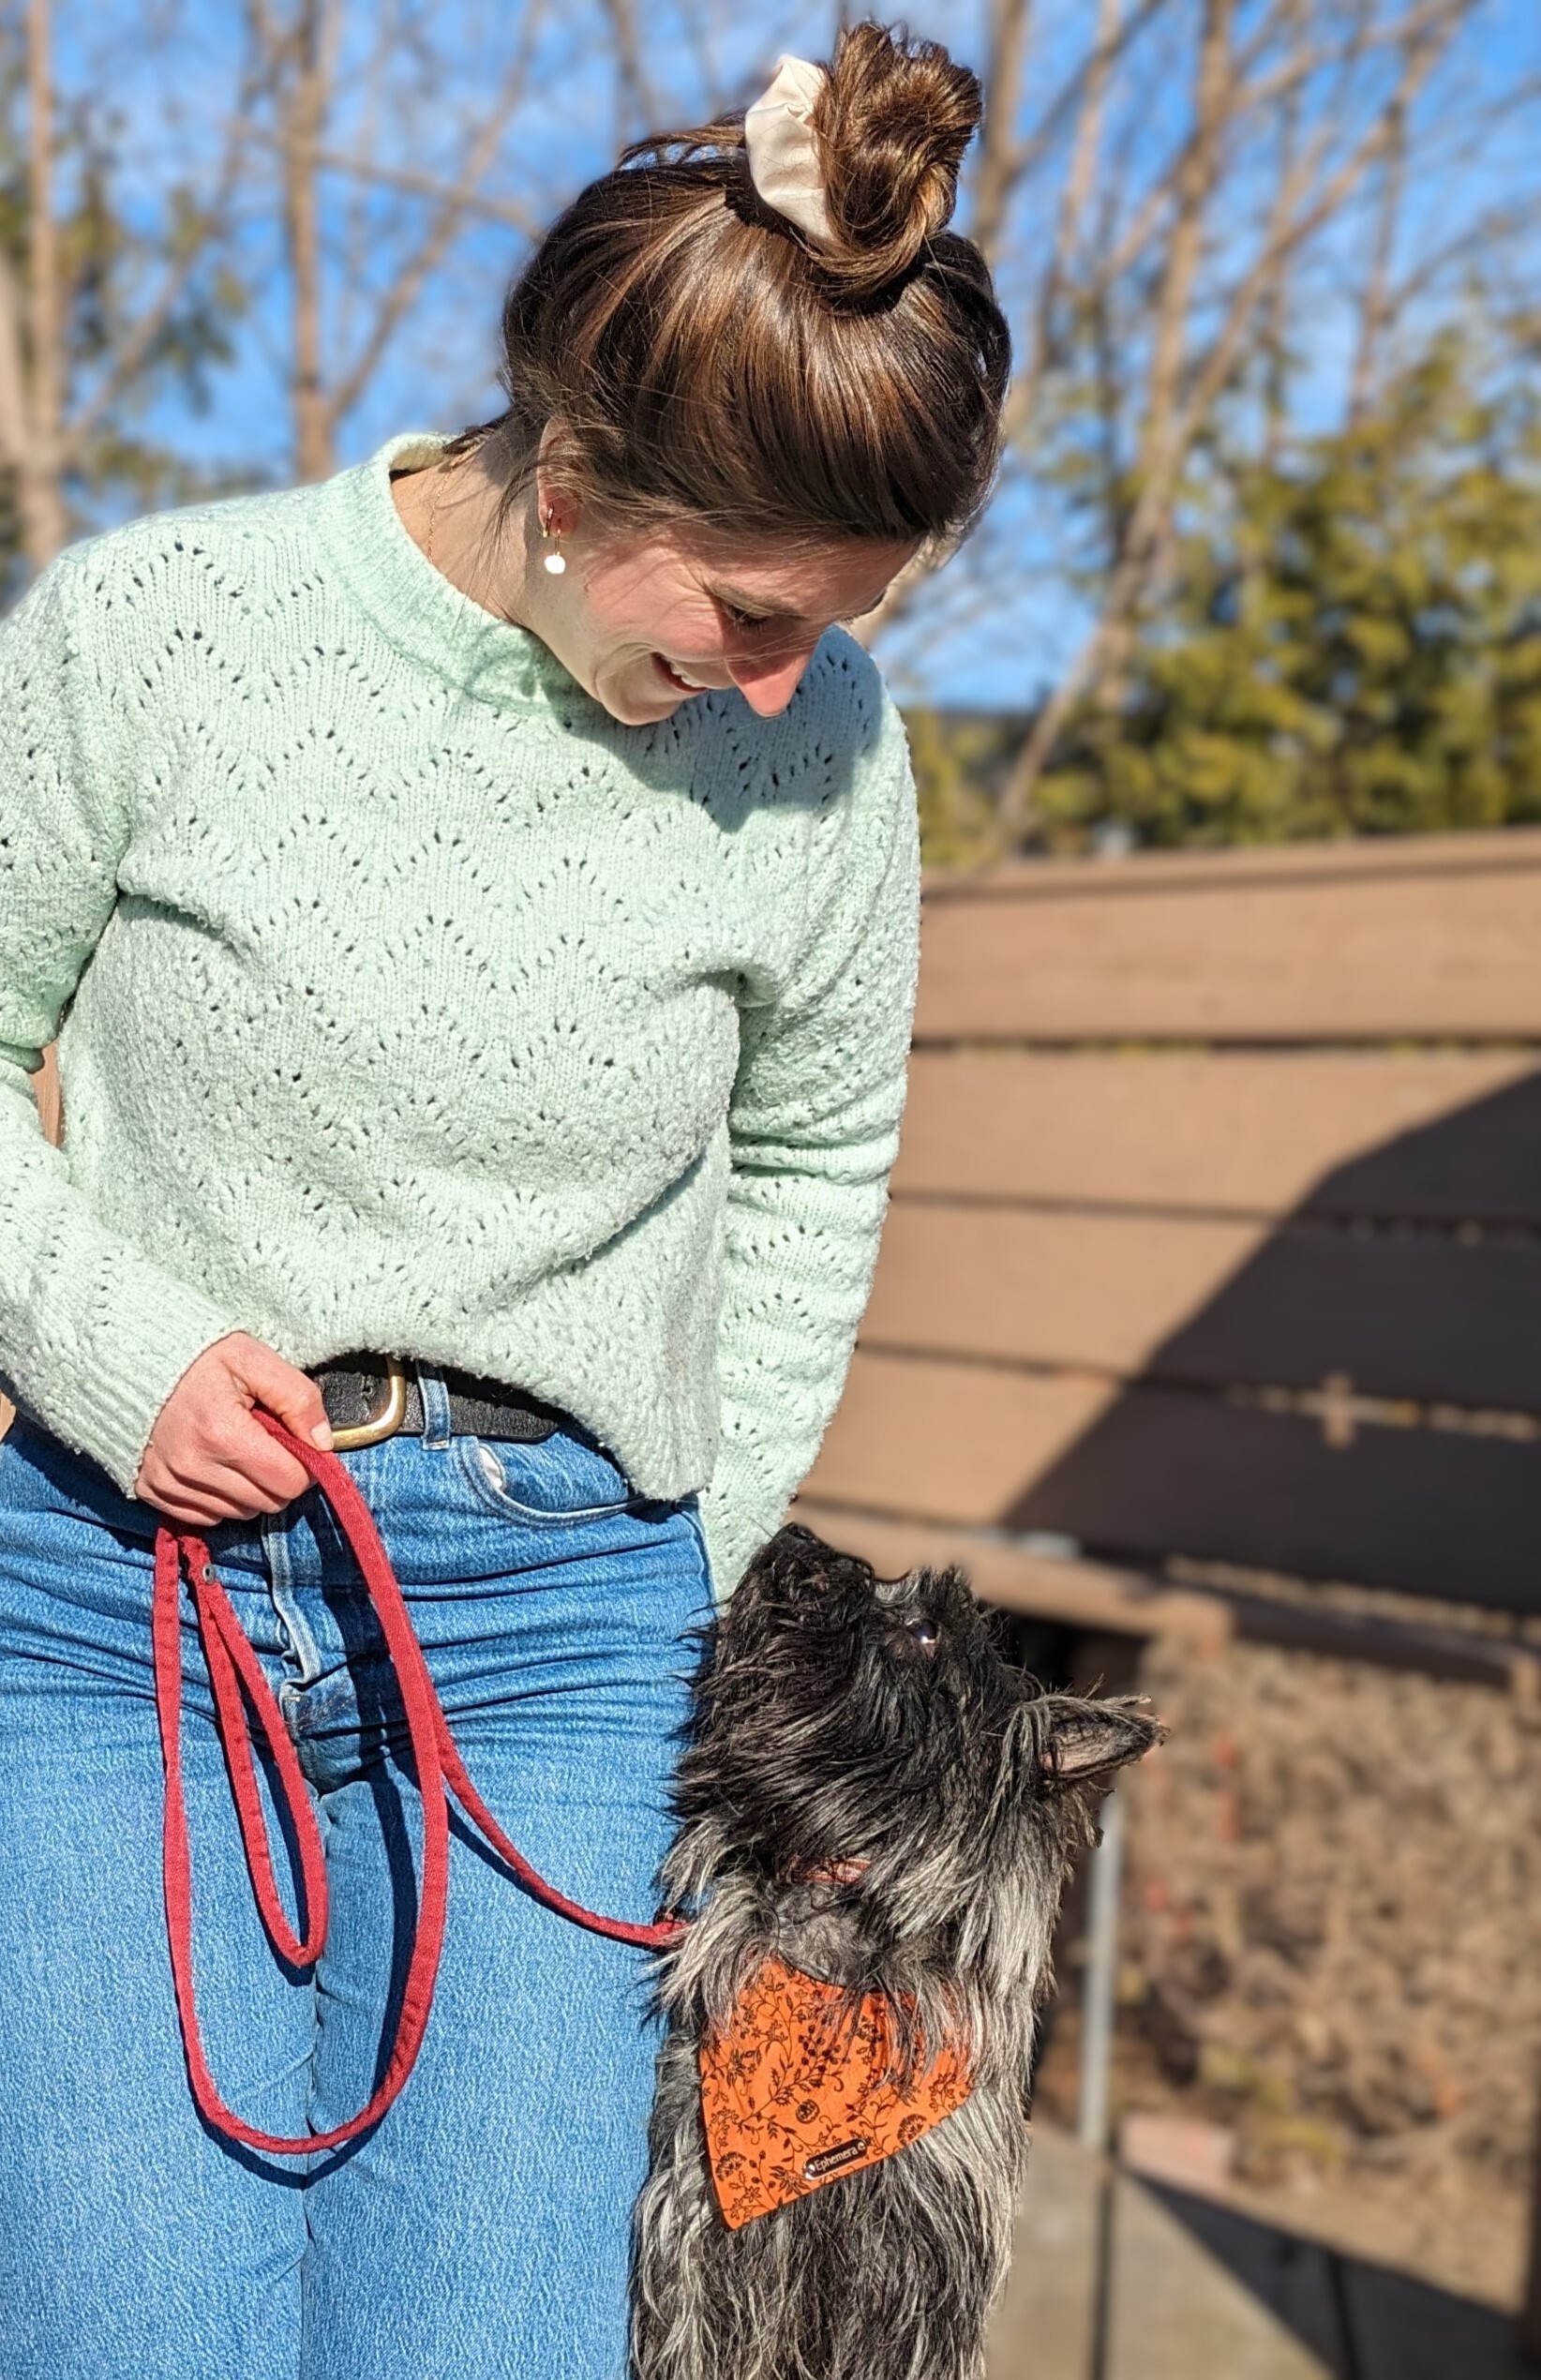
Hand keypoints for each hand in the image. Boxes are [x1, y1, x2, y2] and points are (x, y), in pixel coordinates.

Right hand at [132, 1332, 333, 1526]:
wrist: (127, 1356)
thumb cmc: (196, 1355)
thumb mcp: (253, 1358)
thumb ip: (298, 1397)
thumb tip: (323, 1442)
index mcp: (222, 1432)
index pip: (288, 1482)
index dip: (304, 1465)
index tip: (296, 1443)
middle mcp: (192, 1466)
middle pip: (266, 1503)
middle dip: (277, 1476)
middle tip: (266, 1442)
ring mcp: (167, 1482)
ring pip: (238, 1514)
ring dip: (249, 1489)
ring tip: (237, 1448)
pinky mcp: (150, 1490)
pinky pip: (204, 1517)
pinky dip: (218, 1498)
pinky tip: (214, 1463)